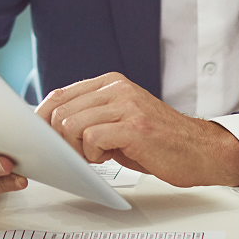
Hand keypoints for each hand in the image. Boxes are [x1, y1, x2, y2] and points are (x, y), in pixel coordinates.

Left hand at [36, 72, 238, 187]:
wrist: (198, 148)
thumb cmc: (158, 140)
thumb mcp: (120, 120)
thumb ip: (91, 116)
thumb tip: (51, 127)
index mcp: (112, 82)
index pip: (60, 95)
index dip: (42, 120)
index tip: (40, 139)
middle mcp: (118, 87)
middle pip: (61, 110)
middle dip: (60, 139)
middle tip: (80, 153)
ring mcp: (126, 104)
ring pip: (72, 124)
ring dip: (78, 148)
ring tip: (100, 154)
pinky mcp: (134, 125)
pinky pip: (92, 138)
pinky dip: (93, 155)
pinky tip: (110, 156)